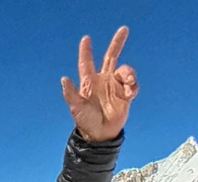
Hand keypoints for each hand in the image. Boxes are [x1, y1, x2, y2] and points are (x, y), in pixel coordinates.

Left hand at [61, 26, 138, 141]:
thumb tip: (64, 79)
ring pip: (125, 70)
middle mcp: (103, 80)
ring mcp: (115, 87)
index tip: (86, 39)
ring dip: (128, 73)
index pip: (87, 63)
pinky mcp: (126, 95)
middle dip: (117, 43)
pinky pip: (133, 85)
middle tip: (124, 30)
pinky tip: (130, 93)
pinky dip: (133, 86)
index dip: (86, 51)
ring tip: (129, 81)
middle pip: (111, 57)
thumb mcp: (76, 108)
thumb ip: (71, 94)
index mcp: (89, 82)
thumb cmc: (86, 121)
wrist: (100, 135)